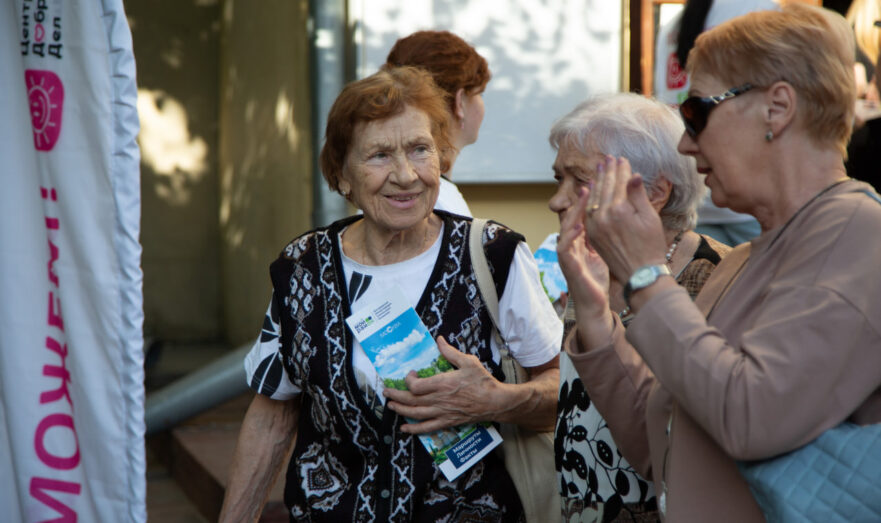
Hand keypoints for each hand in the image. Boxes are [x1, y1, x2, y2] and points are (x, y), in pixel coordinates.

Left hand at [383, 336, 502, 433]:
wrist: (495, 402)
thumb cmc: (482, 381)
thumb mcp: (468, 362)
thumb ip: (450, 352)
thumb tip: (439, 340)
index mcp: (442, 383)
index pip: (416, 385)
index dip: (408, 380)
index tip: (410, 374)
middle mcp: (439, 399)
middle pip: (411, 400)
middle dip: (396, 395)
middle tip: (386, 391)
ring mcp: (442, 412)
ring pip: (415, 413)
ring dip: (400, 410)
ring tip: (390, 405)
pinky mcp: (447, 421)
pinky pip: (427, 427)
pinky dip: (414, 429)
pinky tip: (405, 428)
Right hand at [557, 185, 610, 320]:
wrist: (594, 304)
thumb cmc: (596, 280)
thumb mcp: (600, 253)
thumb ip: (600, 237)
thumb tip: (610, 218)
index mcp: (578, 242)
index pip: (581, 217)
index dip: (587, 202)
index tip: (596, 185)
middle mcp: (570, 246)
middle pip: (572, 218)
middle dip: (580, 201)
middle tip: (589, 185)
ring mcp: (567, 255)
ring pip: (566, 228)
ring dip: (575, 212)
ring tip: (585, 197)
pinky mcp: (567, 266)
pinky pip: (565, 248)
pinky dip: (571, 236)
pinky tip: (580, 225)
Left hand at [586, 156, 666, 284]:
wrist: (640, 274)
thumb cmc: (651, 247)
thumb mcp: (650, 218)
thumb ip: (638, 196)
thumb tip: (633, 175)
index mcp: (619, 210)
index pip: (619, 184)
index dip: (621, 170)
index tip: (622, 159)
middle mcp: (603, 217)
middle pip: (604, 188)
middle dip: (607, 172)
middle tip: (608, 158)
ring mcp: (595, 226)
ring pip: (594, 198)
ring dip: (597, 182)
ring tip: (599, 169)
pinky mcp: (592, 235)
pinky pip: (588, 211)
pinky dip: (590, 199)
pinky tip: (591, 190)